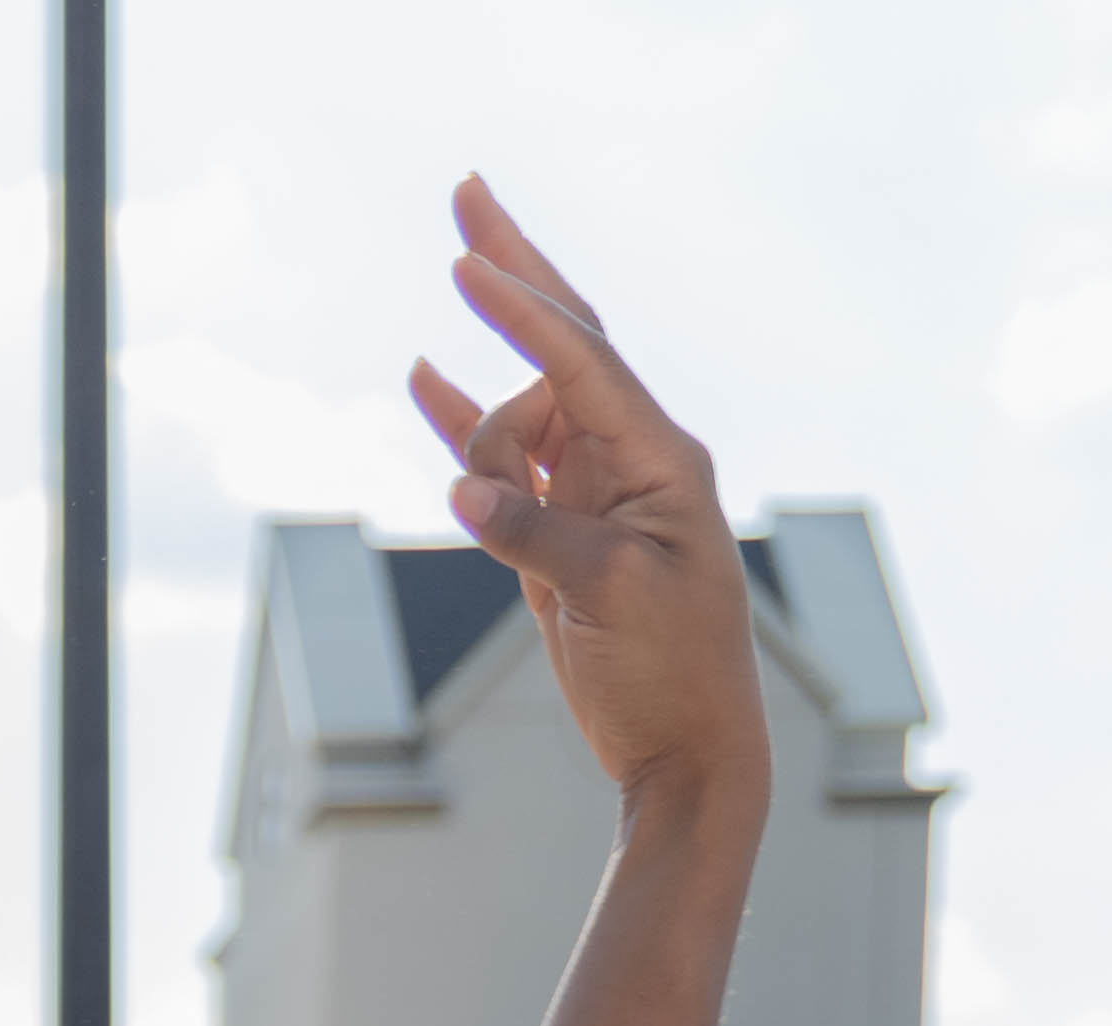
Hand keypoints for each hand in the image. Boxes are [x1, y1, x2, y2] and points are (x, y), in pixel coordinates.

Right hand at [409, 178, 763, 819]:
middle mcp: (629, 458)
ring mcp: (592, 493)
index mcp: (659, 457)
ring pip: (517, 424)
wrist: (685, 748)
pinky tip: (426, 382)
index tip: (468, 262)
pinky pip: (503, 467)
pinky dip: (464, 428)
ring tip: (481, 496)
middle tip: (465, 192)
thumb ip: (535, 535)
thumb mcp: (607, 596)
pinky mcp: (561, 536)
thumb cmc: (670, 670)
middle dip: (515, 270)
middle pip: (561, 341)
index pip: (580, 360)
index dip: (522, 309)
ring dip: (480, 441)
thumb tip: (464, 490)